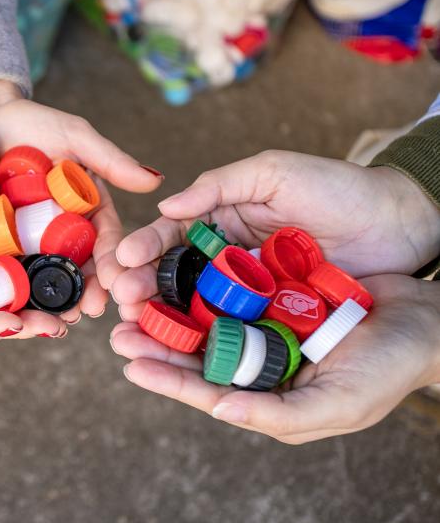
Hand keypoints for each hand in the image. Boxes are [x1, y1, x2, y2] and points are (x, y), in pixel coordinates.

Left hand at [0, 80, 163, 294]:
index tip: (117, 282)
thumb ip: (110, 160)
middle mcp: (59, 230)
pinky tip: (15, 308)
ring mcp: (26, 240)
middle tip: (87, 311)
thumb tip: (154, 182)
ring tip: (57, 319)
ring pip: (44, 275)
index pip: (104, 239)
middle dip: (85, 291)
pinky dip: (12, 290)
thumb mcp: (73, 136)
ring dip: (52, 300)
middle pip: (77, 266)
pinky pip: (5, 270)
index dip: (113, 262)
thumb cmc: (28, 122)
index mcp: (85, 208)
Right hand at [112, 150, 439, 318]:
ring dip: (160, 321)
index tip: (123, 263)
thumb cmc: (339, 188)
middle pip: (172, 277)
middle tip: (121, 304)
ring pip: (193, 307)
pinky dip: (201, 341)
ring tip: (134, 332)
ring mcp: (246, 291)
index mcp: (221, 220)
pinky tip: (177, 350)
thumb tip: (167, 206)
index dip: (143, 249)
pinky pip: (230, 330)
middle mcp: (226, 258)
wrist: (401, 223)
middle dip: (141, 290)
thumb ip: (219, 184)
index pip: (171, 236)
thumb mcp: (274, 172)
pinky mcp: (269, 318)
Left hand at [112, 275, 439, 443]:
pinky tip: (174, 261)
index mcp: (266, 392)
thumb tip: (218, 410)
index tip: (131, 363)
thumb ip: (277, 414)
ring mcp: (263, 321)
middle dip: (155, 340)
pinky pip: (228, 281)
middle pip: (195, 351)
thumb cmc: (389, 369)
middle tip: (117, 329)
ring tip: (134, 296)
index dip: (168, 378)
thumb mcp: (339, 403)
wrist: (429, 318)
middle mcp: (257, 358)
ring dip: (169, 305)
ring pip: (204, 314)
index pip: (207, 389)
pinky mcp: (271, 287)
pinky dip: (200, 273)